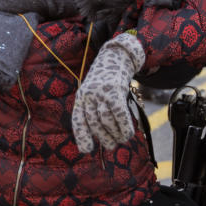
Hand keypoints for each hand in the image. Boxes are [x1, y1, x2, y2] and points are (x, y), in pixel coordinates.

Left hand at [72, 32, 144, 152]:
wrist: (117, 56)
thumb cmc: (107, 79)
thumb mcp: (95, 92)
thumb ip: (95, 110)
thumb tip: (105, 136)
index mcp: (82, 96)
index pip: (78, 119)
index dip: (82, 136)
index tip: (86, 150)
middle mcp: (89, 94)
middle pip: (94, 123)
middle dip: (103, 138)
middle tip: (111, 145)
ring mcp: (101, 92)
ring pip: (106, 121)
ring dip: (115, 135)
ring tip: (120, 139)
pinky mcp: (115, 91)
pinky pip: (119, 114)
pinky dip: (124, 127)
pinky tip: (127, 134)